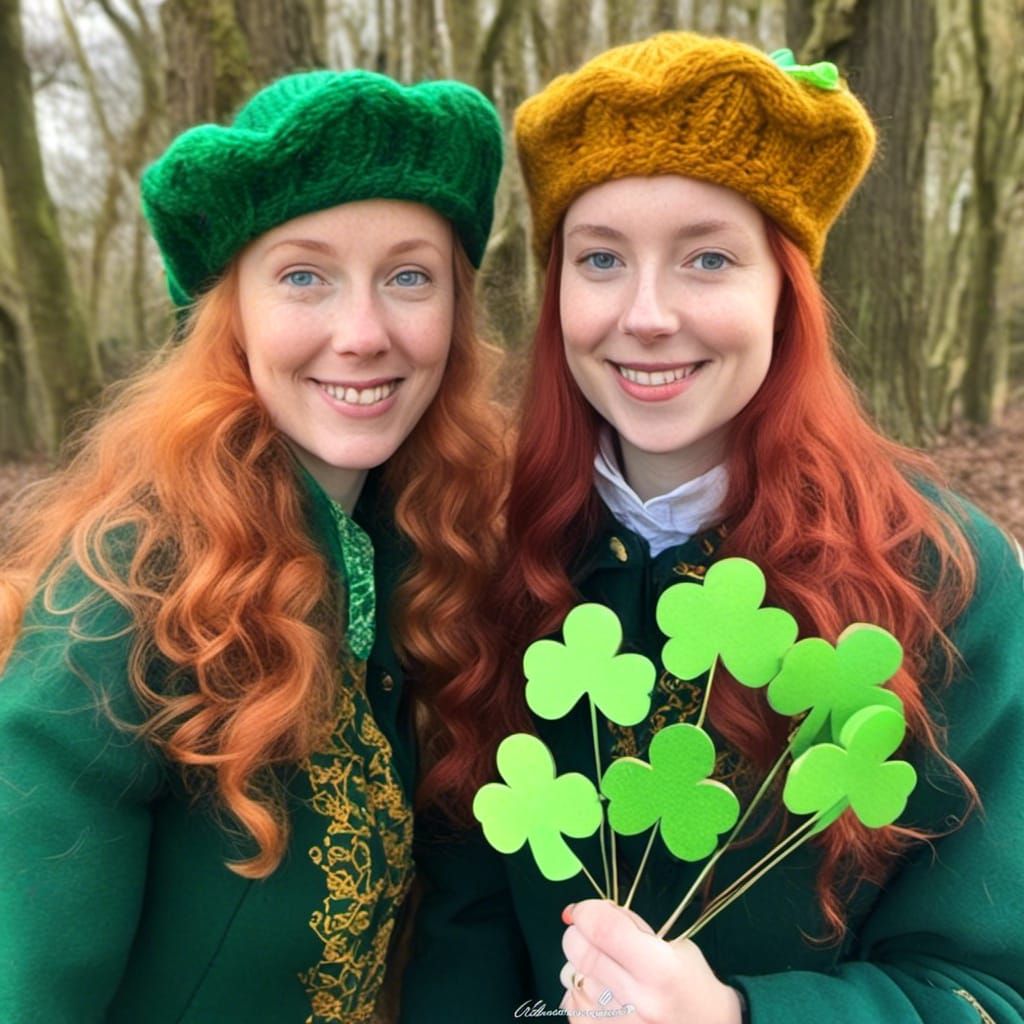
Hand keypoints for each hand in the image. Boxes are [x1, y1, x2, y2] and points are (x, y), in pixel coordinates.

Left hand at [559, 900, 743, 1023]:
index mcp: (661, 969)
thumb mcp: (677, 948)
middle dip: (578, 934)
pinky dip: (580, 992)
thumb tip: (589, 912)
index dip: (587, 911)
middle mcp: (637, 1000)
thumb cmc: (694, 986)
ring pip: (572, 977)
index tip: (584, 911)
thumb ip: (632, 928)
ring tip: (607, 970)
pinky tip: (603, 995)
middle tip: (591, 935)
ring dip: (582, 965)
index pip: (604, 928)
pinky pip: (571, 1002)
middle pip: (580, 952)